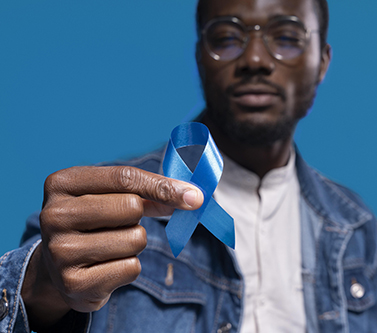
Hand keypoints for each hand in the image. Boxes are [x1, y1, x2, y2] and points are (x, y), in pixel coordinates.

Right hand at [21, 166, 202, 329]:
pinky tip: (105, 266)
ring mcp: (60, 251)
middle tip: (118, 224)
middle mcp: (53, 215)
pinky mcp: (73, 283)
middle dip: (138, 217)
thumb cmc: (94, 222)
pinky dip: (128, 267)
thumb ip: (148, 192)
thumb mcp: (110, 197)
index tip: (195, 196)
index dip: (164, 186)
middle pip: (132, 207)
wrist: (57, 266)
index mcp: (62, 183)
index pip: (125, 177)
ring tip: (108, 246)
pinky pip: (131, 268)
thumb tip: (191, 197)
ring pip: (135, 239)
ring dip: (134, 243)